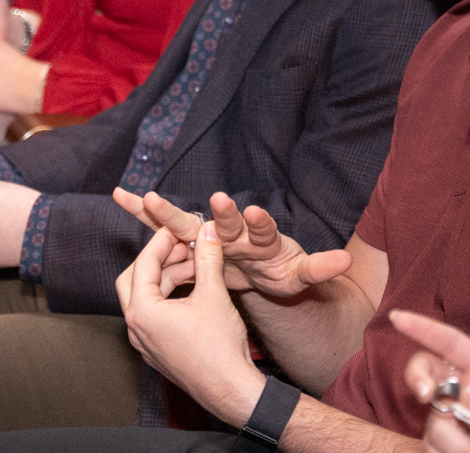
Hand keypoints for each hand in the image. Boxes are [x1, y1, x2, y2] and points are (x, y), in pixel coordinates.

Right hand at [113, 189, 351, 295]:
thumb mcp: (300, 273)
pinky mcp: (192, 237)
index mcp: (261, 239)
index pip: (260, 228)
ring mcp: (211, 232)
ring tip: (142, 197)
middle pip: (223, 221)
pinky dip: (144, 212)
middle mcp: (234, 230)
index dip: (259, 221)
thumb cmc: (280, 269)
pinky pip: (164, 225)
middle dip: (215, 212)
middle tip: (210, 199)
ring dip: (165, 212)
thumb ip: (319, 266)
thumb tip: (347, 261)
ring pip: (186, 222)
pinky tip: (122, 196)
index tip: (255, 213)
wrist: (261, 266)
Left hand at [118, 224, 265, 425]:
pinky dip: (170, 297)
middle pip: (134, 279)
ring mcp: (144, 343)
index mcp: (142, 312)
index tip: (178, 228)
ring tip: (196, 267)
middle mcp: (136, 328)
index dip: (162, 241)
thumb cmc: (220, 346)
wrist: (231, 390)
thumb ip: (207, 257)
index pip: (144, 263)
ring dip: (167, 278)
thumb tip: (207, 231)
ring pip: (145, 298)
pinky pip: (154, 316)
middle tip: (182, 246)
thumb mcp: (214, 293)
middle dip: (158, 259)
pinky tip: (194, 290)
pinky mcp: (157, 351)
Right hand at [393, 311, 469, 452]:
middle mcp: (460, 388)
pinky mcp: (435, 439)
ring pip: (432, 418)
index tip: (397, 317)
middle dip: (419, 378)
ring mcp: (445, 413)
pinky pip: (429, 445)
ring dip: (454, 440)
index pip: (450, 341)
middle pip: (425, 368)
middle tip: (424, 394)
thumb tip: (456, 399)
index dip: (423, 327)